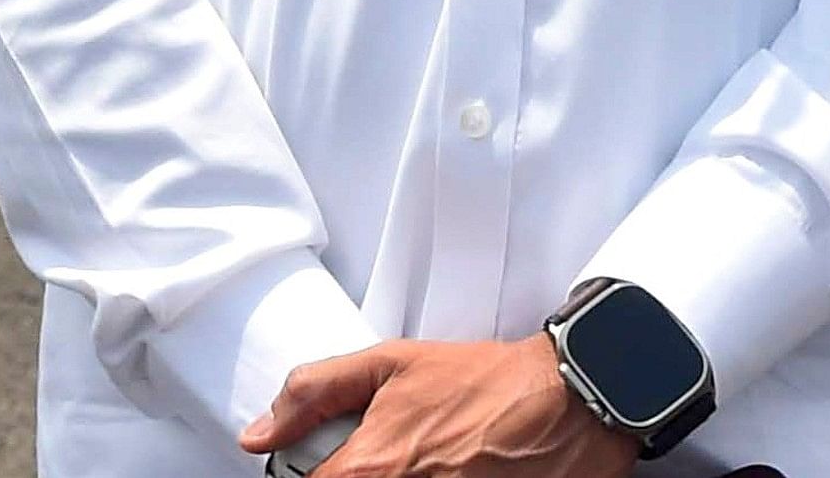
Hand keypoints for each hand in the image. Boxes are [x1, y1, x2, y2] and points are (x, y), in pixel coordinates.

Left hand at [239, 337, 631, 477]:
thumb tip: (260, 429)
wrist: (569, 399)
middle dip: (358, 474)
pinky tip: (452, 469)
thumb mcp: (394, 362)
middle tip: (392, 455)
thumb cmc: (490, 382)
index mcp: (369, 469)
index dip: (310, 473)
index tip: (330, 459)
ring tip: (431, 460)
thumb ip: (315, 392)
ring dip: (402, 476)